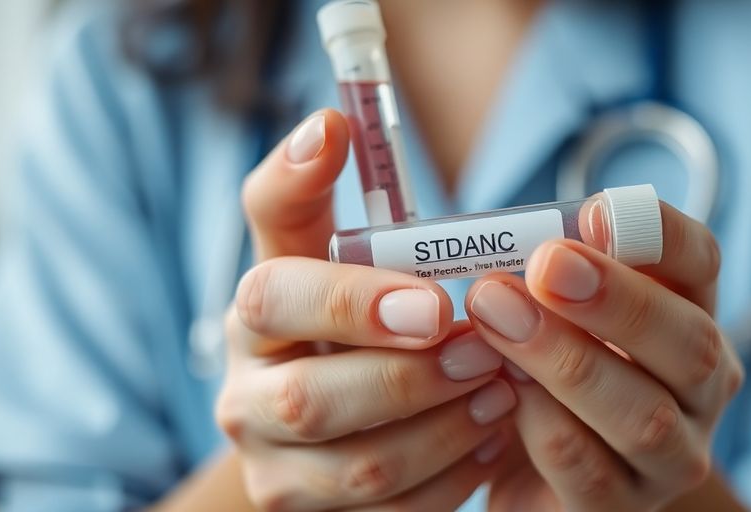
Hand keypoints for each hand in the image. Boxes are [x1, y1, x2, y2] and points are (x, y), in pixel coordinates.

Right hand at [216, 110, 515, 510]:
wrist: (322, 407)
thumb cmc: (333, 309)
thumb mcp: (314, 246)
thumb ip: (308, 188)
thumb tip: (326, 125)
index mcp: (251, 317)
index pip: (274, 298)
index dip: (353, 301)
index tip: (438, 302)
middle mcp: (247, 399)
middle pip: (312, 402)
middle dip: (410, 378)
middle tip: (486, 351)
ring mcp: (277, 471)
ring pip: (360, 471)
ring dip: (445, 429)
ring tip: (504, 390)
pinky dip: (452, 479)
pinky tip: (491, 437)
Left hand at [466, 203, 743, 511]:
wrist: (526, 468)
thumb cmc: (539, 370)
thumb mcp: (547, 311)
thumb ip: (545, 276)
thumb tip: (513, 239)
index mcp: (687, 316)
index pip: (701, 262)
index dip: (655, 233)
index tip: (590, 213)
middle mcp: (700, 388)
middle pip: (691, 341)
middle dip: (616, 300)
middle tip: (545, 266)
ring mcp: (672, 456)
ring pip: (644, 414)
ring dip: (567, 360)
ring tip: (496, 314)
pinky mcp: (623, 508)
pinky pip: (592, 471)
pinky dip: (545, 424)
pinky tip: (502, 390)